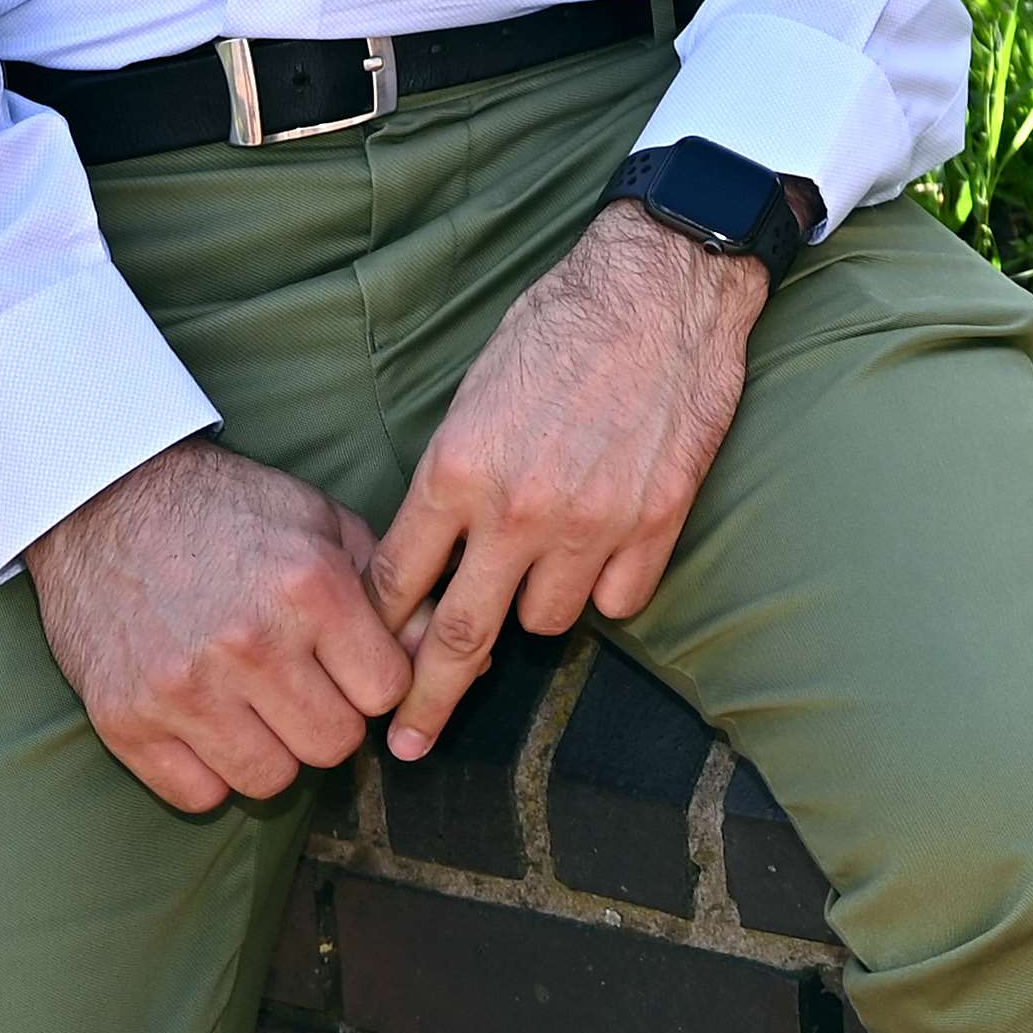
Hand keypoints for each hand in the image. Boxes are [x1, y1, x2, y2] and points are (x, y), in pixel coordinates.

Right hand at [21, 435, 415, 814]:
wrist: (104, 502)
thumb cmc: (228, 511)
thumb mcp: (322, 524)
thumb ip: (391, 590)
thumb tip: (453, 657)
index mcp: (309, 589)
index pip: (386, 691)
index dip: (376, 681)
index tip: (352, 665)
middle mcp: (248, 645)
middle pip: (334, 745)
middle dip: (331, 719)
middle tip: (304, 686)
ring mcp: (182, 689)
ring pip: (271, 780)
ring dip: (274, 751)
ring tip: (256, 705)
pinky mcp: (125, 721)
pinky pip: (199, 795)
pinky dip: (210, 771)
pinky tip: (209, 725)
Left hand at [369, 203, 766, 758]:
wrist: (661, 288)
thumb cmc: (559, 326)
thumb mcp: (474, 395)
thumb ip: (451, 482)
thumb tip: (435, 555)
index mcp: (457, 470)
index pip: (398, 583)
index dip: (379, 632)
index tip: (371, 667)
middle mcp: (518, 508)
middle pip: (459, 637)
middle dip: (426, 701)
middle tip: (408, 745)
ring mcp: (592, 521)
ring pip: (546, 623)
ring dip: (535, 610)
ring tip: (542, 573)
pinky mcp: (656, 520)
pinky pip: (619, 599)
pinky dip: (606, 587)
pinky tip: (604, 551)